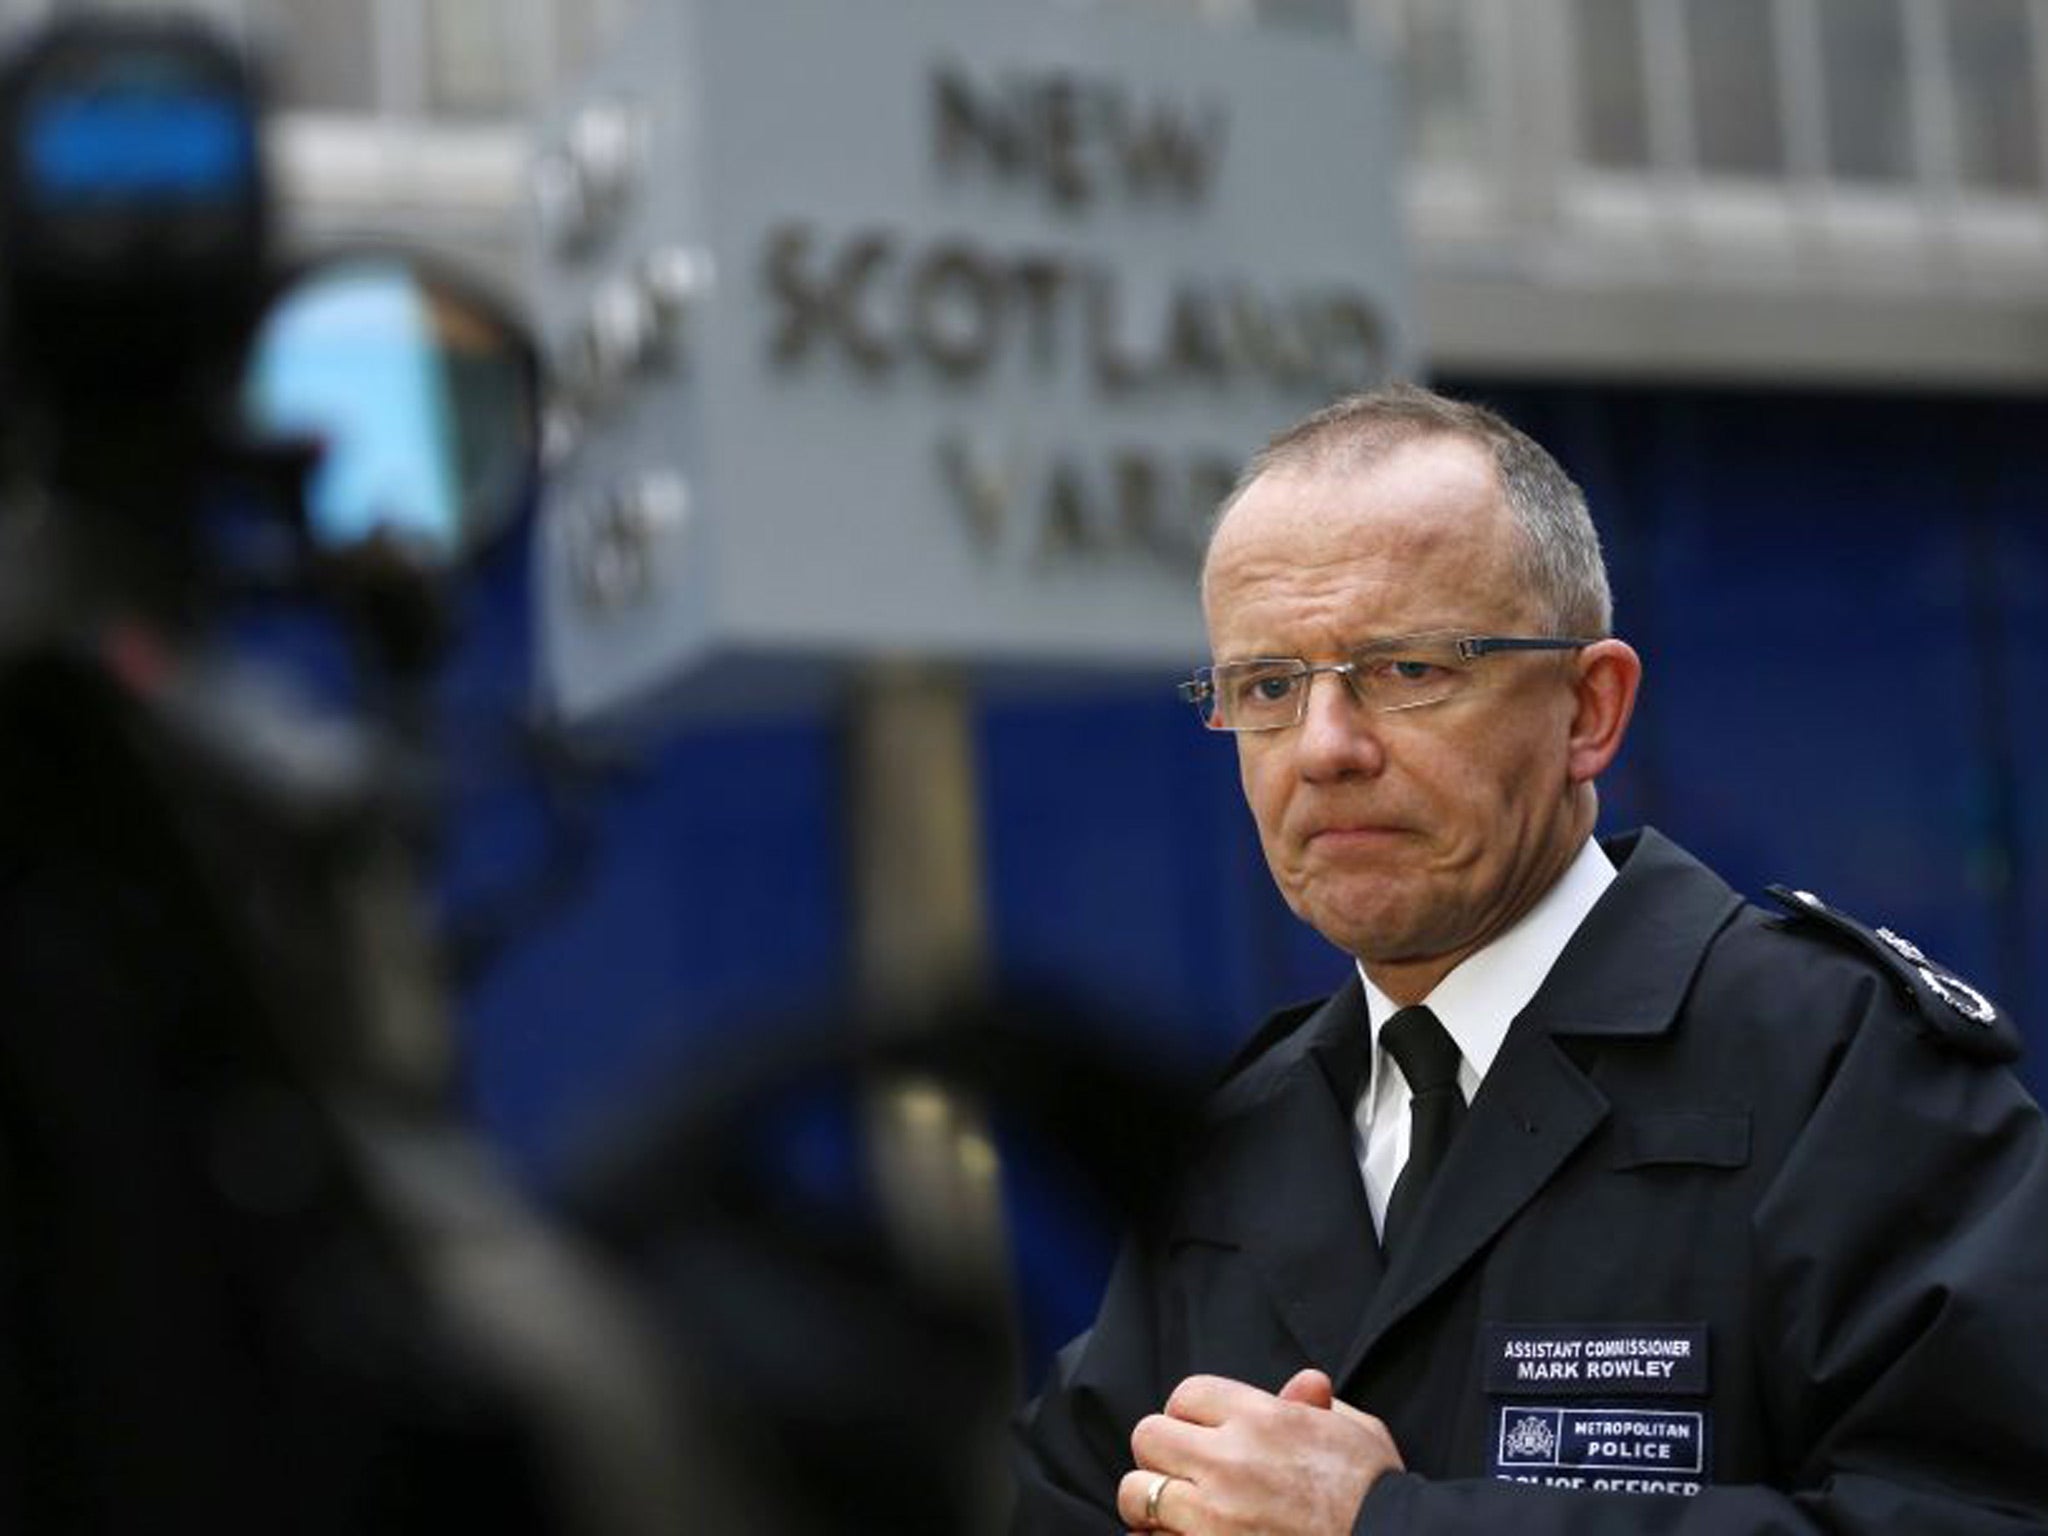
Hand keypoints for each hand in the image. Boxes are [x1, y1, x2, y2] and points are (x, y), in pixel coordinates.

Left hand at [1116, 1370, 1403, 1533]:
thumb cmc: (1379, 1495)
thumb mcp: (1357, 1433)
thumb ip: (1317, 1406)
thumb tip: (1305, 1386)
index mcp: (1263, 1419)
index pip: (1186, 1394)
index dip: (1190, 1414)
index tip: (1201, 1434)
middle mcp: (1229, 1461)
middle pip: (1148, 1436)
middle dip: (1161, 1454)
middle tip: (1182, 1473)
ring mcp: (1212, 1518)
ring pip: (1137, 1494)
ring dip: (1151, 1503)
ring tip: (1175, 1515)